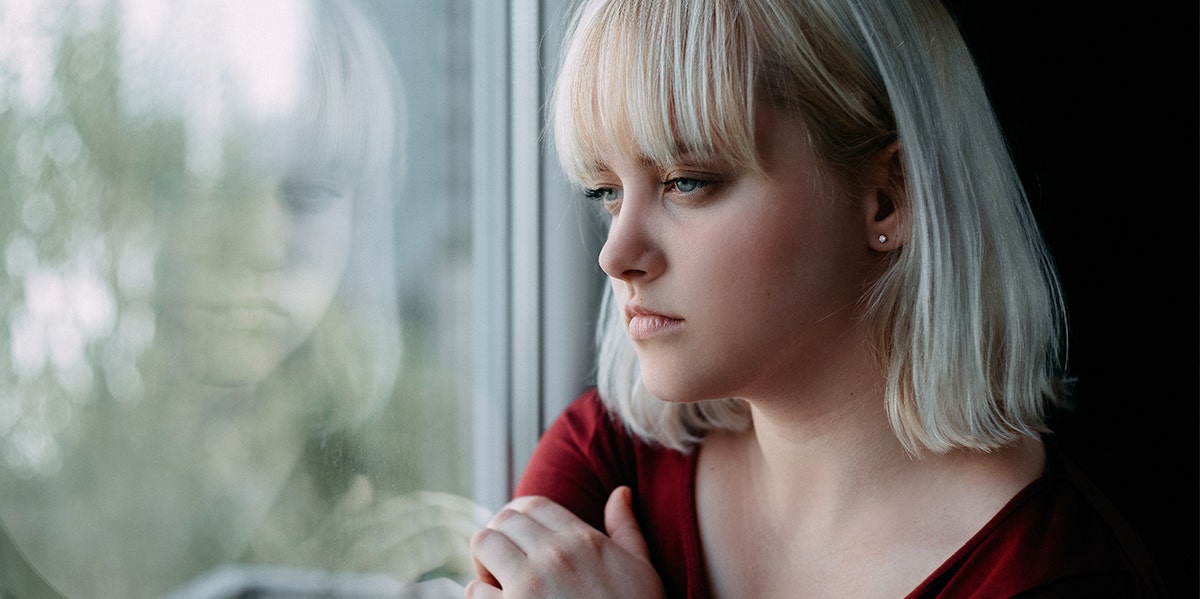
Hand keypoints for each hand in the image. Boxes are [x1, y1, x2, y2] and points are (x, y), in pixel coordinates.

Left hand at [466, 486, 665, 597]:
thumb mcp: (642, 570)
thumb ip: (626, 529)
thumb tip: (620, 492)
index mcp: (583, 541)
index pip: (533, 505)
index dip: (520, 515)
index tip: (520, 535)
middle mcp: (554, 556)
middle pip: (504, 520)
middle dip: (501, 536)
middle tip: (508, 560)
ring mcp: (529, 586)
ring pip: (483, 544)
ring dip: (485, 561)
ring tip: (498, 579)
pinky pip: (475, 591)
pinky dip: (480, 596)